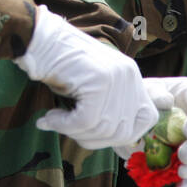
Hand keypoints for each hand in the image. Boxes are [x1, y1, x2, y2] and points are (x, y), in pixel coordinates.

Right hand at [19, 7, 158, 149]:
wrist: (37, 39)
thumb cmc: (58, 66)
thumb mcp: (91, 87)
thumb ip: (107, 109)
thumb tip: (119, 147)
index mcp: (131, 75)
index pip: (148, 117)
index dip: (128, 135)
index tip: (99, 137)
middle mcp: (129, 75)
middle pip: (124, 131)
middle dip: (94, 140)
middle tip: (68, 131)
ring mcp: (116, 77)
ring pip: (103, 128)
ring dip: (74, 132)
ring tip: (55, 121)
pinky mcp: (99, 80)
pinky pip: (86, 121)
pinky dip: (64, 126)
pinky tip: (49, 119)